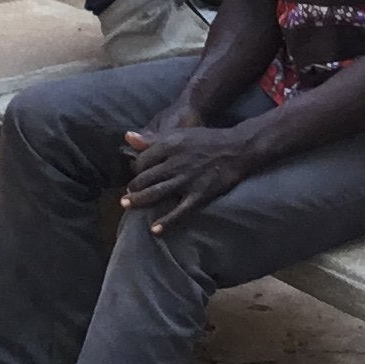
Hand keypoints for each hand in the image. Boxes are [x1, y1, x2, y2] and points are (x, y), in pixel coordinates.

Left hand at [121, 125, 254, 231]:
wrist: (237, 149)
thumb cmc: (207, 139)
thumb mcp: (178, 133)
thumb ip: (152, 139)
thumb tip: (127, 137)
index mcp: (169, 145)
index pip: (141, 161)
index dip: (135, 170)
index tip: (136, 175)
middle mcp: (174, 163)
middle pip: (144, 179)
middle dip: (133, 188)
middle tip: (127, 195)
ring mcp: (186, 180)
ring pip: (156, 193)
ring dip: (139, 201)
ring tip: (127, 206)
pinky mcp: (199, 194)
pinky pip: (179, 211)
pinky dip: (166, 222)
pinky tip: (155, 230)